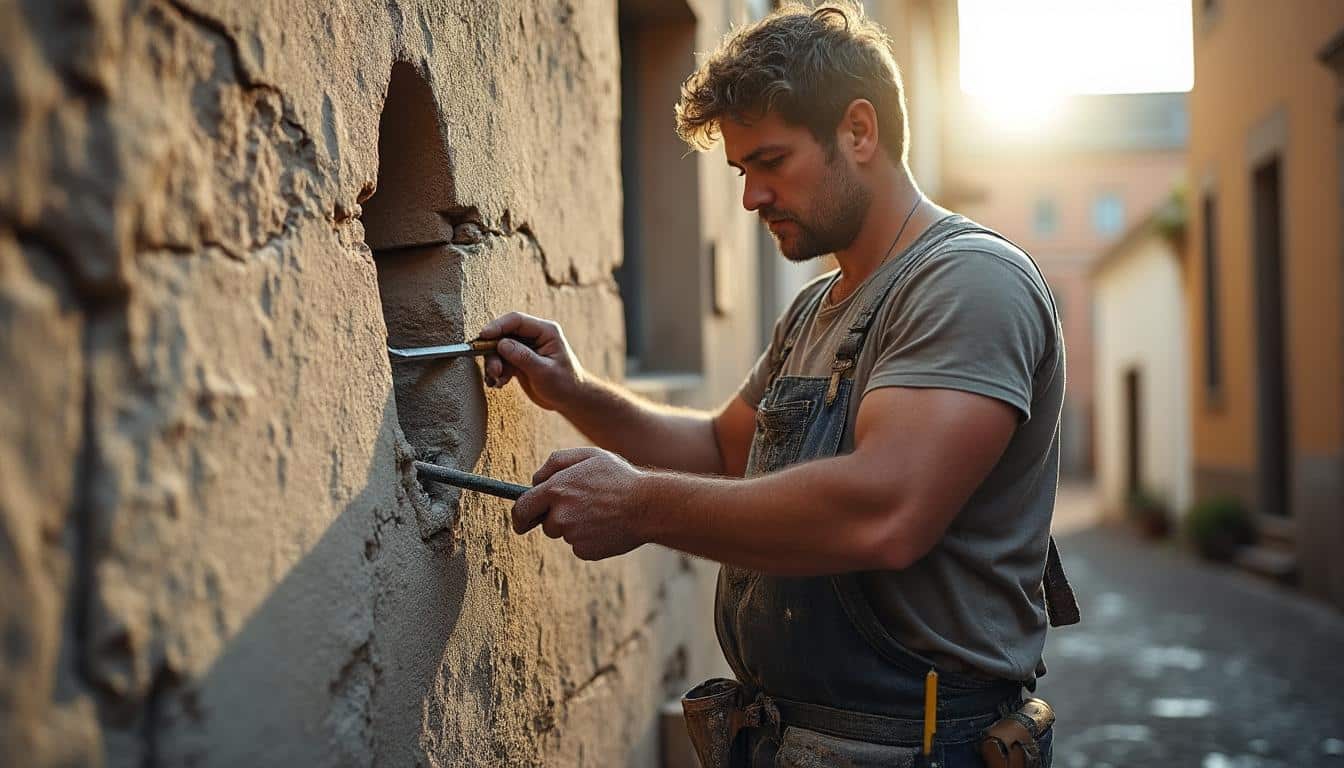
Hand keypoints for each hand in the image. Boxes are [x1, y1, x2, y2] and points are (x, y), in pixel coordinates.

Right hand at [478, 312, 584, 410]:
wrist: (570, 399)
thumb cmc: (565, 383)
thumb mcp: (544, 371)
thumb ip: (523, 357)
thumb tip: (501, 344)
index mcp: (545, 331)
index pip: (516, 320)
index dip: (497, 326)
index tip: (483, 336)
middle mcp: (533, 336)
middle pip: (504, 334)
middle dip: (493, 351)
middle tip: (493, 371)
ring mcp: (525, 348)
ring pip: (499, 349)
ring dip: (494, 364)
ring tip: (497, 380)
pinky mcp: (518, 360)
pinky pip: (501, 361)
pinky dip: (497, 372)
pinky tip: (499, 383)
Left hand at [511, 447, 650, 560]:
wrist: (648, 506)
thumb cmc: (618, 477)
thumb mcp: (589, 455)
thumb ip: (556, 462)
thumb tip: (534, 480)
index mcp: (556, 489)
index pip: (522, 508)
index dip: (519, 516)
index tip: (520, 521)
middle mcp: (560, 515)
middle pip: (545, 523)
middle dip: (555, 517)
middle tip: (578, 508)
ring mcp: (572, 536)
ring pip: (564, 534)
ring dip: (575, 526)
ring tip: (600, 512)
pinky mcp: (585, 551)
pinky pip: (578, 546)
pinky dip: (588, 538)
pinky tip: (605, 526)